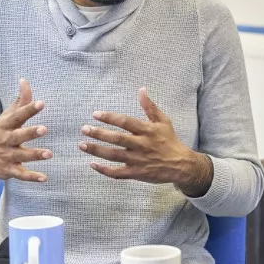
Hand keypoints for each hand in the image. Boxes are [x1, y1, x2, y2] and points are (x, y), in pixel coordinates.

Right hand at [0, 78, 51, 181]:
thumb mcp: (6, 117)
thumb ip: (20, 100)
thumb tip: (25, 80)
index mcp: (6, 125)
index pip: (18, 116)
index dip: (29, 109)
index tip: (41, 103)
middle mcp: (6, 140)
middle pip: (19, 135)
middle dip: (31, 132)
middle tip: (44, 129)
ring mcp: (7, 156)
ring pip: (22, 156)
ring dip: (35, 155)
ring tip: (49, 154)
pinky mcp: (9, 170)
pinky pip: (21, 174)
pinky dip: (32, 177)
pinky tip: (44, 178)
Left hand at [79, 88, 212, 194]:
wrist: (180, 165)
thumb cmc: (170, 141)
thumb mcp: (163, 121)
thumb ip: (150, 106)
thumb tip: (141, 90)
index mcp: (146, 131)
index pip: (125, 122)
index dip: (110, 118)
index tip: (95, 114)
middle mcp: (140, 145)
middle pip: (116, 139)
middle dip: (99, 133)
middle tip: (84, 129)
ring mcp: (137, 161)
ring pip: (113, 155)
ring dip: (96, 150)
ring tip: (82, 145)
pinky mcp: (136, 173)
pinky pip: (117, 173)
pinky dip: (104, 170)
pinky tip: (92, 164)